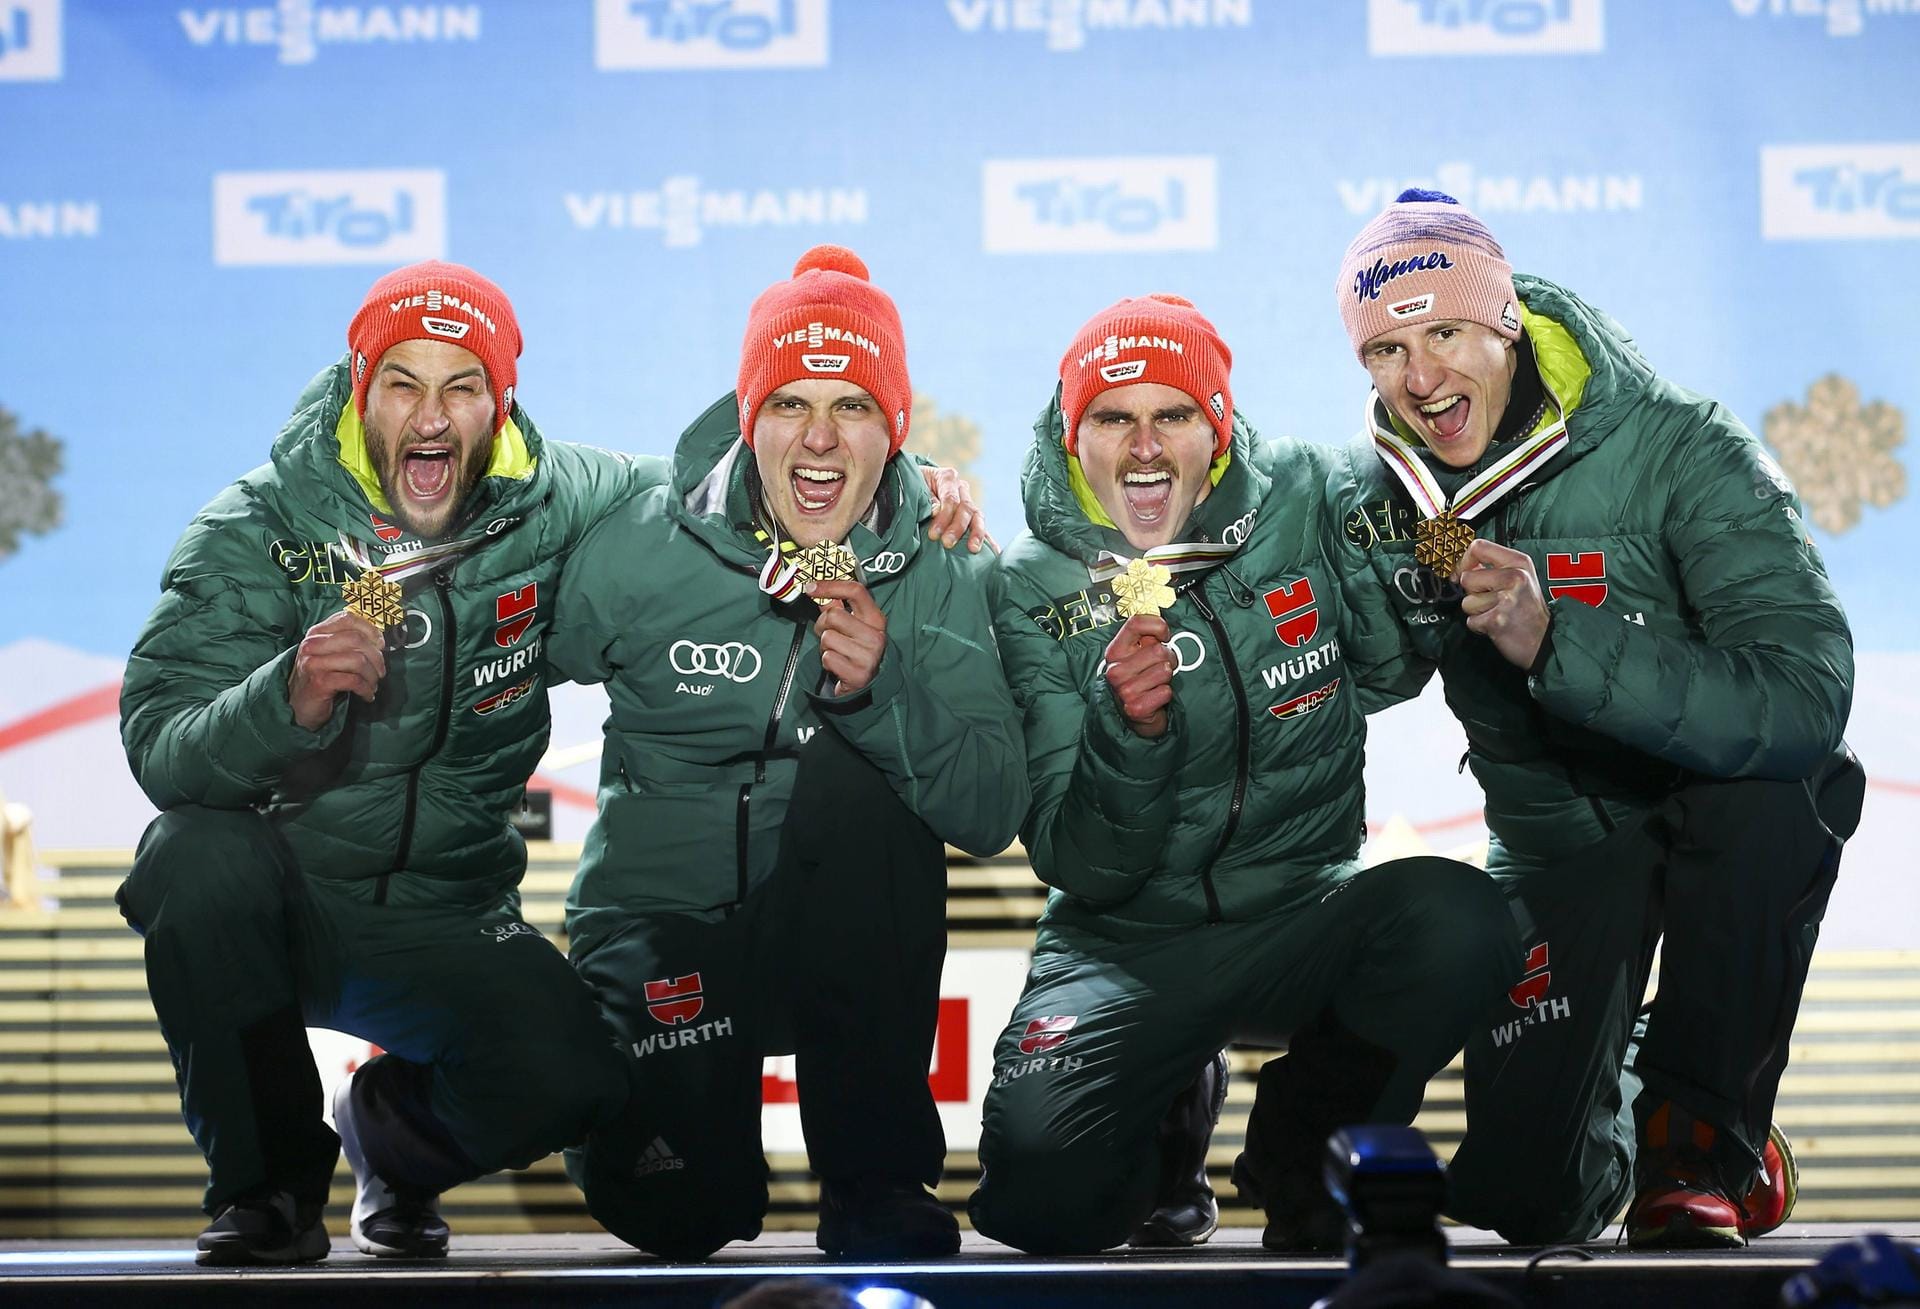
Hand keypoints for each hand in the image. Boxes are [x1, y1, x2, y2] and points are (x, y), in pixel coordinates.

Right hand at [287, 609, 387, 729]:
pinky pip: (354, 681)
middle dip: (376, 657)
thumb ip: (348, 641)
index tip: (380, 644)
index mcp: (317, 632)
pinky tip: (367, 695)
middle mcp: (312, 644)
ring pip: (357, 660)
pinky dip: (366, 689)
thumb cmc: (320, 676)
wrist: (298, 704)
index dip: (370, 630)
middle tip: (380, 671)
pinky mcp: (319, 682)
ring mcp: (314, 663)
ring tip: (373, 684)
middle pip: (356, 639)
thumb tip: (379, 640)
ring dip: (372, 675)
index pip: (348, 619)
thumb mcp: (330, 653)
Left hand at [809, 579, 887, 695]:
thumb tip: (816, 588)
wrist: (863, 684)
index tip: (810, 587)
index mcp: (876, 619)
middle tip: (827, 634)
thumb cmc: (854, 649)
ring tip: (834, 651)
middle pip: (834, 615)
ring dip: (824, 645)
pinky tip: (836, 665)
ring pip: (827, 637)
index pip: (856, 591)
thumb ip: (835, 606)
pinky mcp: (858, 674)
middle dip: (822, 625)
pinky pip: (827, 657)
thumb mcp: (850, 625)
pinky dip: (826, 661)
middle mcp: (876, 636)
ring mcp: (868, 656)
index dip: (830, 586)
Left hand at [919, 464, 995, 553]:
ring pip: (977, 517)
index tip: (934, 534)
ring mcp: (967, 501)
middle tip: (947, 543)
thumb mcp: (915, 487)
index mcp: (947, 477)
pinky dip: (987, 539)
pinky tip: (994, 552)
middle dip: (957, 528)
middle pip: (965, 508)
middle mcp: (961, 488)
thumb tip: (936, 511)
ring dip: (976, 534)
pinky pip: (980, 526)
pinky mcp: (969, 515)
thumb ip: (926, 499)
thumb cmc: (912, 485)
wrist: (913, 482)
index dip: (944, 517)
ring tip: (973, 549)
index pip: (951, 499)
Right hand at [1102, 614, 1174, 737]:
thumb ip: (1147, 639)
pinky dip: (1166, 694)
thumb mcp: (1138, 656)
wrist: (1134, 715)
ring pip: (1165, 670)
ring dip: (1167, 677)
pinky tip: (1155, 697)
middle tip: (1161, 667)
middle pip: (1158, 650)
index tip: (1164, 636)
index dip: (1158, 626)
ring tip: (1158, 682)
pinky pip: (1165, 691)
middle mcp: (1115, 670)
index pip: (1136, 623)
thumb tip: (1161, 627)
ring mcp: (1124, 690)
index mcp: (1115, 651)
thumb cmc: (1140, 680)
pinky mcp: (1135, 708)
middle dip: (1168, 658)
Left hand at [1454, 539, 1550, 669]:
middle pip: (1467, 578)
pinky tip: (1496, 625)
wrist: (1545, 639)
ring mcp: (1506, 599)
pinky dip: (1479, 626)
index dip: (1464, 561)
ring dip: (1477, 611)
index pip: (1479, 547)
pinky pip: (1471, 620)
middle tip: (1493, 601)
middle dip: (1473, 593)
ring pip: (1467, 601)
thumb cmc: (1528, 610)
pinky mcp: (1497, 620)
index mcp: (1519, 562)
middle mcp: (1515, 577)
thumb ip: (1495, 568)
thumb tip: (1465, 566)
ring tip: (1497, 613)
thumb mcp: (1521, 578)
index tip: (1463, 573)